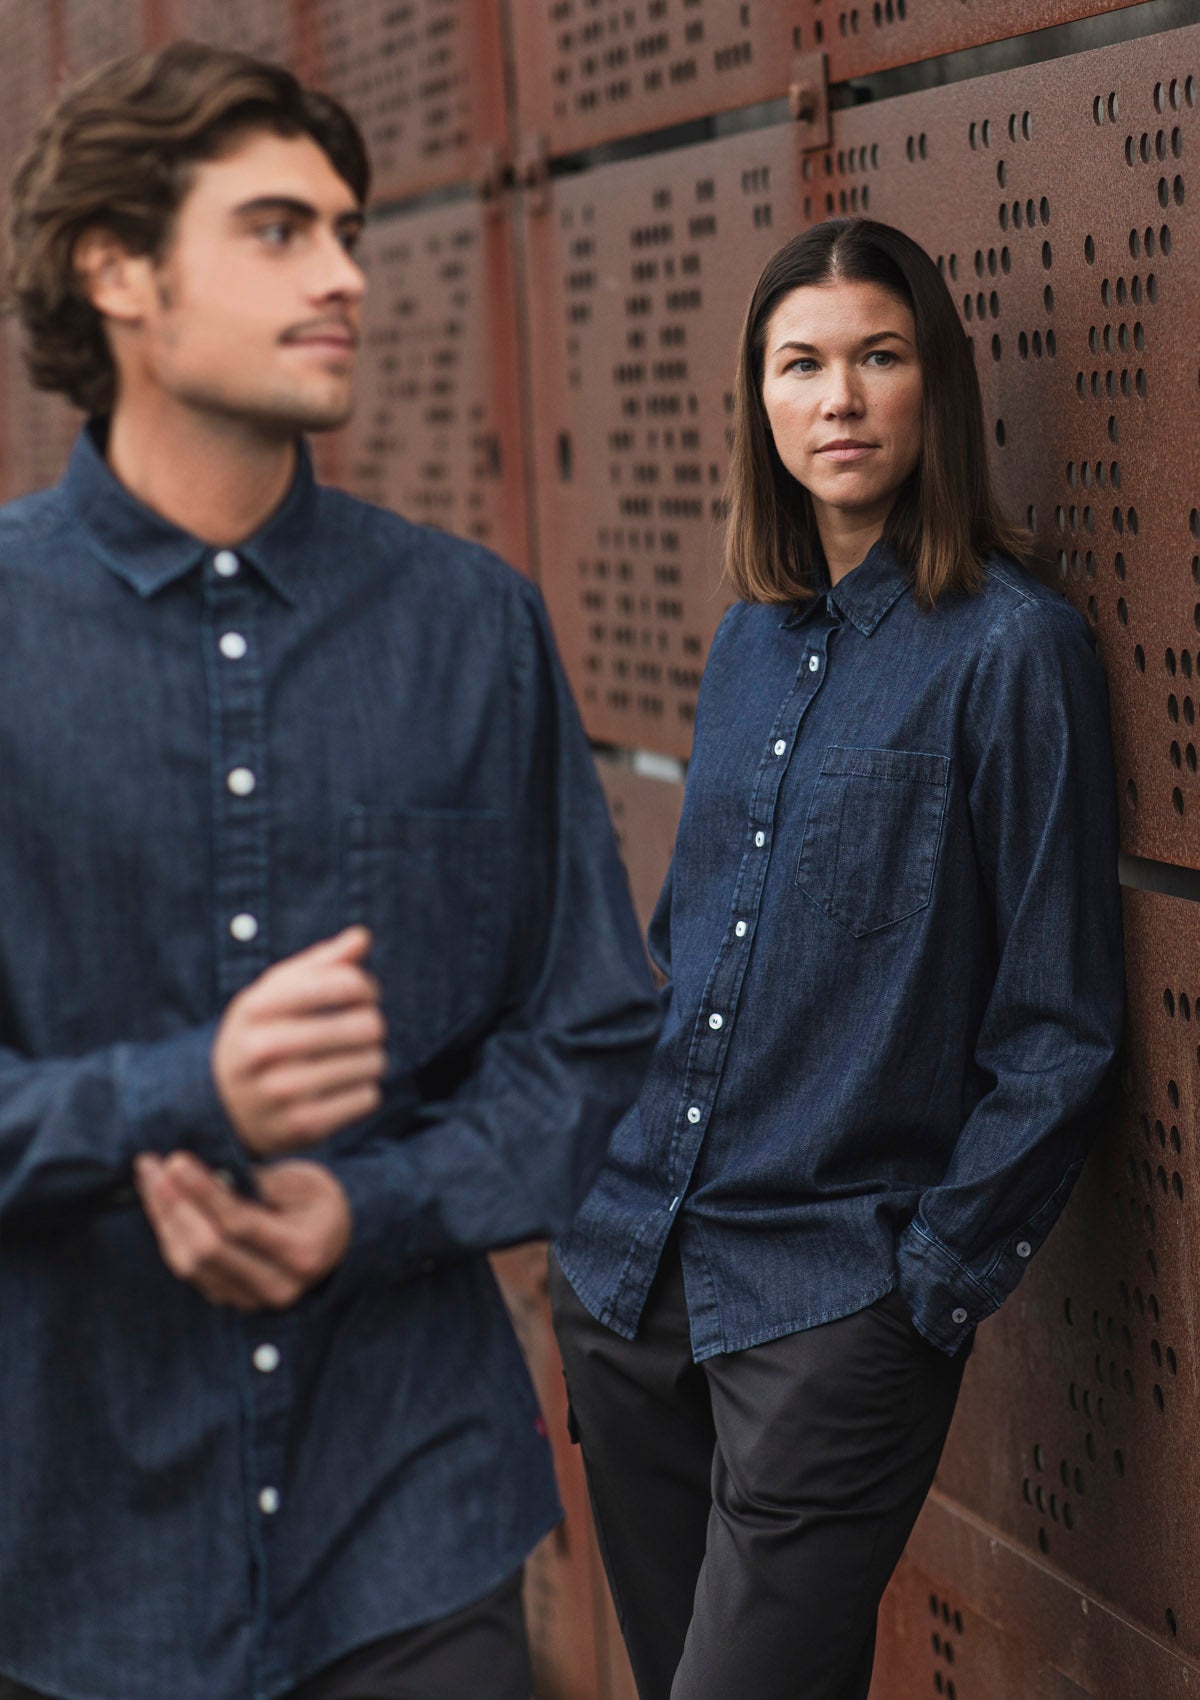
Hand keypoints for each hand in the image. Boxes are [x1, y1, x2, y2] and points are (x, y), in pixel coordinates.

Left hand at [134, 1151, 351, 1309]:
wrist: (336, 1242)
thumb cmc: (319, 1203)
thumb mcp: (302, 1182)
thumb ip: (256, 1182)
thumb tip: (203, 1172)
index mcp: (302, 1251)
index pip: (240, 1223)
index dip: (203, 1192)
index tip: (177, 1160)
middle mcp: (277, 1285)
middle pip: (208, 1248)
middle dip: (174, 1203)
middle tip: (152, 1165)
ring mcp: (251, 1299)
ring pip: (190, 1263)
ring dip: (163, 1218)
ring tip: (150, 1179)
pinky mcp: (230, 1299)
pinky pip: (188, 1269)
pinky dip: (170, 1233)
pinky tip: (162, 1203)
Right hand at [213, 926, 385, 1156]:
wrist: (219, 1104)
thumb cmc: (260, 1034)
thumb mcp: (274, 993)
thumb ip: (321, 962)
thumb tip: (362, 936)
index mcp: (258, 1007)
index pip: (345, 983)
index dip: (365, 987)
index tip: (360, 995)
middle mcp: (265, 1049)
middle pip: (366, 1024)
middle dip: (371, 1023)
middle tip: (361, 1029)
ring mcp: (282, 1091)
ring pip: (373, 1062)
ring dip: (371, 1058)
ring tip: (351, 1058)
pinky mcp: (303, 1126)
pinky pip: (368, 1098)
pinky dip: (363, 1091)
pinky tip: (341, 1088)